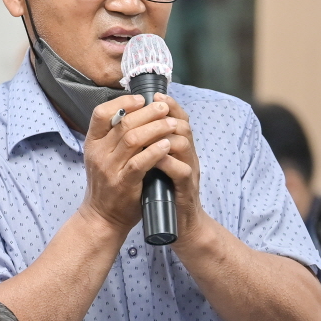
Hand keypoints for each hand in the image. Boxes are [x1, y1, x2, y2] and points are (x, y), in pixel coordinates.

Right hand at [80, 94, 182, 234]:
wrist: (102, 217)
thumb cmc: (108, 184)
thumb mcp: (103, 157)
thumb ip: (114, 137)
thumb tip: (136, 111)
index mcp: (92, 143)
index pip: (101, 113)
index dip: (122, 102)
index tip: (141, 99)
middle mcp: (98, 154)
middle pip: (123, 123)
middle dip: (147, 112)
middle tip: (164, 108)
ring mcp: (109, 169)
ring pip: (132, 139)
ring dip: (155, 128)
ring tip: (171, 124)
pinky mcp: (123, 184)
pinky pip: (140, 162)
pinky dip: (155, 151)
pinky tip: (166, 145)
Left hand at [151, 94, 201, 235]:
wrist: (181, 225)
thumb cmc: (165, 193)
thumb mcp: (157, 165)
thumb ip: (151, 147)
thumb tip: (131, 126)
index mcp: (181, 148)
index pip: (179, 117)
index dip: (169, 104)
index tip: (154, 95)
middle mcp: (188, 155)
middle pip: (182, 124)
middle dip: (162, 115)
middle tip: (147, 110)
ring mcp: (189, 171)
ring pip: (183, 142)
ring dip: (162, 135)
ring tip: (145, 133)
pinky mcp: (186, 188)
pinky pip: (180, 169)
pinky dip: (165, 161)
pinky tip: (151, 158)